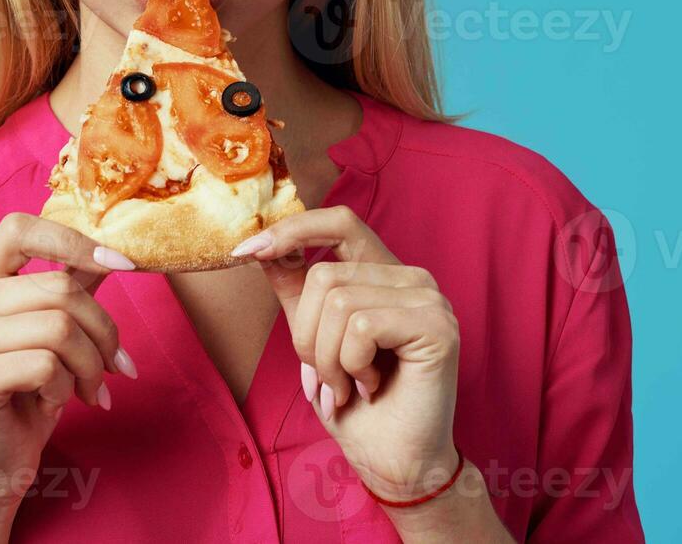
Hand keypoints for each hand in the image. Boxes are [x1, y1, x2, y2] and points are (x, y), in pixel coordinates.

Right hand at [0, 212, 136, 512]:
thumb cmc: (29, 393)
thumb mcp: (56, 332)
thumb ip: (73, 286)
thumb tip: (113, 249)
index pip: (18, 227)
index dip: (73, 241)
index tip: (121, 265)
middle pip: (57, 288)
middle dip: (104, 329)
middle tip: (117, 366)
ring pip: (58, 327)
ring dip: (91, 364)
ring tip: (92, 389)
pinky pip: (45, 365)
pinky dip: (67, 387)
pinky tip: (58, 403)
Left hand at [233, 206, 460, 500]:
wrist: (392, 461)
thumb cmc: (355, 403)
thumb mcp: (312, 338)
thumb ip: (294, 289)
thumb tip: (260, 245)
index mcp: (383, 274)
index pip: (338, 221)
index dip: (290, 230)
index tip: (244, 251)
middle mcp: (411, 278)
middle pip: (324, 274)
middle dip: (307, 335)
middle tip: (324, 377)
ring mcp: (429, 299)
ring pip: (338, 301)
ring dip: (327, 358)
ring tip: (348, 386)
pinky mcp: (437, 326)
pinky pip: (362, 326)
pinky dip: (351, 364)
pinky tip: (371, 386)